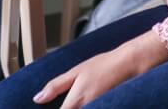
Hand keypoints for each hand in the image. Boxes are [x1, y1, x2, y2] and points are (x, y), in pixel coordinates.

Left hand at [33, 32, 167, 107]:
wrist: (130, 63)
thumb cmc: (104, 65)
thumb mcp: (77, 71)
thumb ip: (56, 86)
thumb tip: (37, 99)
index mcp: (75, 102)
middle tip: (67, 101)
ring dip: (76, 108)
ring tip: (78, 101)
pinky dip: (87, 108)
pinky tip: (86, 103)